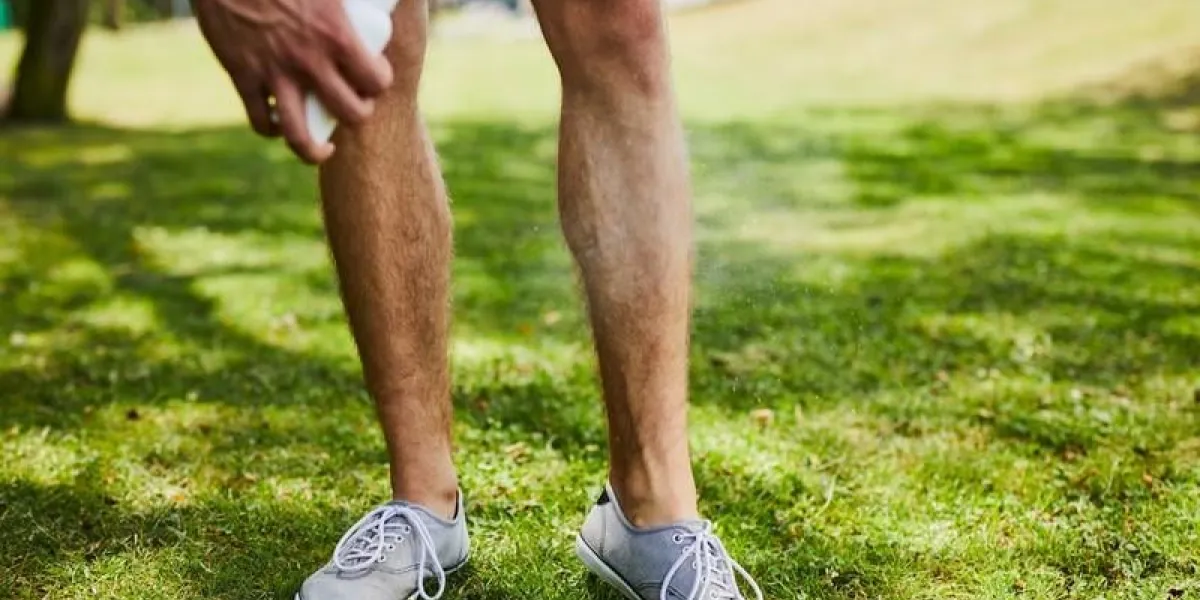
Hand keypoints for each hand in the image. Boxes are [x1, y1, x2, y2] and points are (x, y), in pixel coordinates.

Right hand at [194, 0, 393, 162]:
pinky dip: (272, 129)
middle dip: (357, 114)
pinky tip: (280, 122)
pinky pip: (260, 120)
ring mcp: (274, 73)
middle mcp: (309, 61)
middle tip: (353, 104)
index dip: (380, 82)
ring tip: (323, 148)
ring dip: (314, 150)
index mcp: (337, 35)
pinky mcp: (242, 75)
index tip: (375, 75)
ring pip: (300, 135)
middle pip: (350, 114)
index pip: (376, 81)